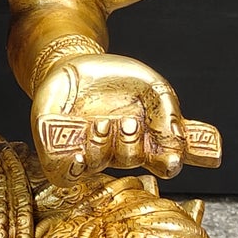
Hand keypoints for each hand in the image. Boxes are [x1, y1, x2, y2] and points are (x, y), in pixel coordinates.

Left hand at [32, 51, 185, 181]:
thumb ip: (168, 110)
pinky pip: (65, 174)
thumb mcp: (152, 86)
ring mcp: (89, 151)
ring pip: (99, 164)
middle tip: (130, 123)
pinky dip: (72, 168)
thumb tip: (177, 139)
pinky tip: (77, 155)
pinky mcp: (60, 151)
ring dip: (103, 145)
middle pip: (132, 161)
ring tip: (101, 122)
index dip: (170, 163)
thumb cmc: (116, 78)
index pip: (164, 162)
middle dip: (133, 144)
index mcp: (145, 138)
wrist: (74, 63)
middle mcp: (118, 149)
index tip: (172, 158)